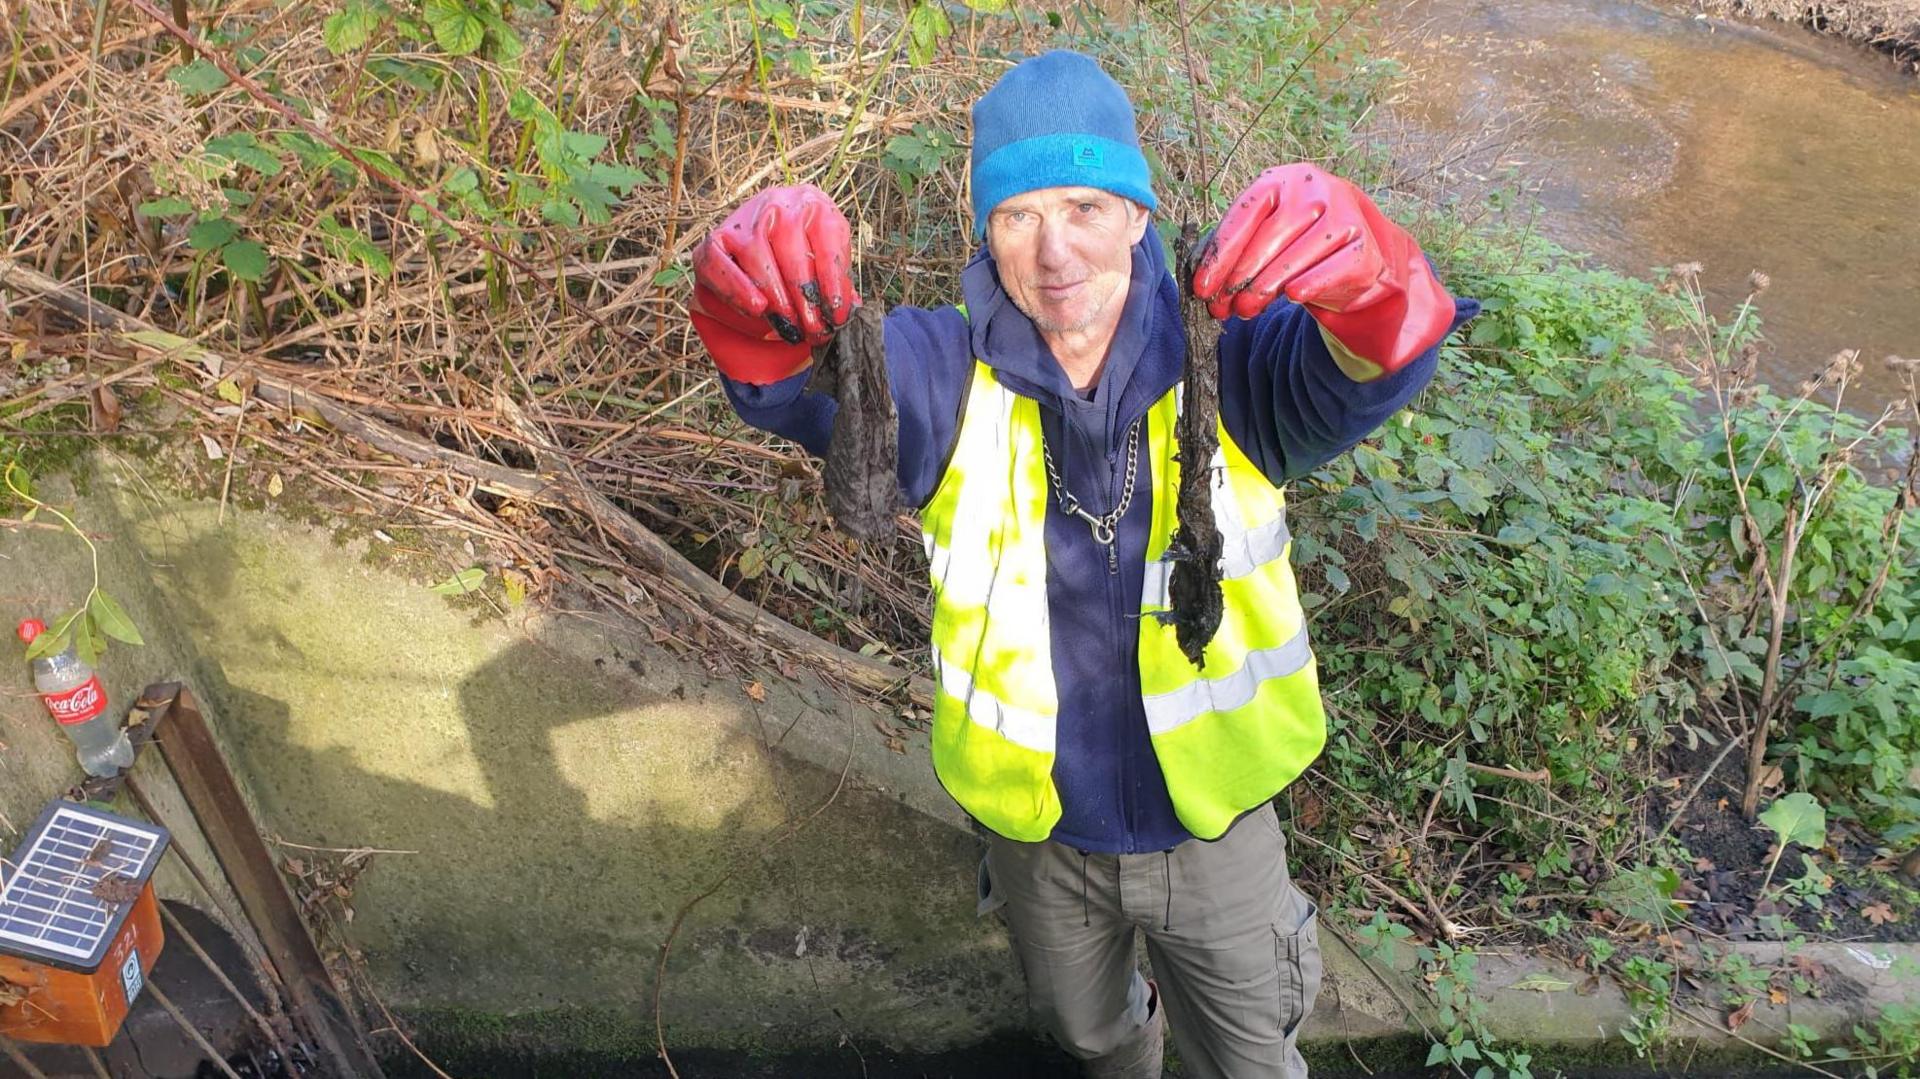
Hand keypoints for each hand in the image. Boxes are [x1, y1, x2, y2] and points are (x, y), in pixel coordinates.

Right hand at [689, 184, 860, 383]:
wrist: (759, 235)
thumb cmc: (802, 250)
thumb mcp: (826, 256)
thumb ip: (837, 280)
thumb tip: (850, 310)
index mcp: (814, 205)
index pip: (828, 243)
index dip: (834, 283)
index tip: (837, 315)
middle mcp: (778, 204)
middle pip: (792, 253)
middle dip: (806, 300)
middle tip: (814, 330)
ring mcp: (744, 218)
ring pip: (757, 259)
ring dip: (776, 300)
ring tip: (790, 328)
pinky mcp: (715, 237)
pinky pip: (719, 264)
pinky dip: (736, 289)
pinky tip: (756, 310)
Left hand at [1190, 164, 1453, 375]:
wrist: (1349, 252)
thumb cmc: (1294, 242)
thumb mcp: (1263, 235)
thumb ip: (1236, 252)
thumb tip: (1206, 287)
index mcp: (1282, 180)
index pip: (1246, 213)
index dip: (1221, 254)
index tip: (1202, 287)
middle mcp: (1315, 190)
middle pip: (1271, 234)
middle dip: (1241, 275)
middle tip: (1221, 306)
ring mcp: (1344, 214)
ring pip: (1298, 253)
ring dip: (1267, 286)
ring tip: (1245, 309)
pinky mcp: (1363, 245)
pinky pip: (1332, 267)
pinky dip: (1311, 282)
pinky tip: (1291, 296)